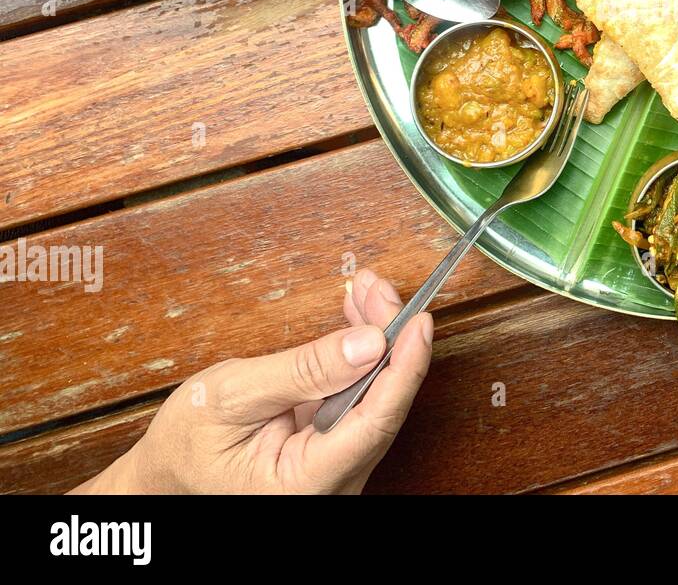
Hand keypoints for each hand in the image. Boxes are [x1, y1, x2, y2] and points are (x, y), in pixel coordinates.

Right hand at [73, 269, 433, 493]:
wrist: (165, 476)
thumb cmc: (185, 449)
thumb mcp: (231, 397)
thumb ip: (302, 371)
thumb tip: (368, 343)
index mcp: (305, 482)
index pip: (375, 420)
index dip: (404, 367)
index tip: (418, 323)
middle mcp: (333, 482)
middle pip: (383, 404)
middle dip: (388, 338)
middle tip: (379, 289)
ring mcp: (338, 468)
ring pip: (377, 397)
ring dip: (377, 341)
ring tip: (367, 293)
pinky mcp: (337, 450)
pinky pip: (362, 399)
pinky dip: (362, 357)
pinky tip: (360, 320)